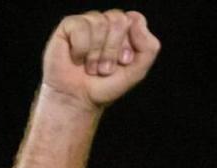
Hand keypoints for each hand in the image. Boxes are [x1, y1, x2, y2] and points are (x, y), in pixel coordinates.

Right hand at [41, 10, 160, 110]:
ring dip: (96, 53)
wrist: (80, 99)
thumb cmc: (106, 85)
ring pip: (100, 22)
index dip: (131, 42)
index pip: (135, 19)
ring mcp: (87, 22)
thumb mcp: (136, 71)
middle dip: (113, 50)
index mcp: (124, 31)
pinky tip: (77, 59)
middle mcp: (106, 23)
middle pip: (118, 19)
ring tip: (92, 67)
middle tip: (106, 68)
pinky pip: (80, 27)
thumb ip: (149, 48)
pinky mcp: (68, 25)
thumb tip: (136, 20)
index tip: (124, 61)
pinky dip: (81, 49)